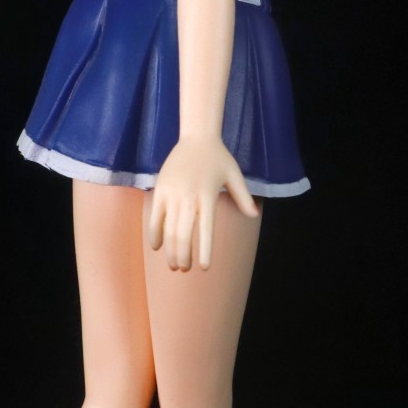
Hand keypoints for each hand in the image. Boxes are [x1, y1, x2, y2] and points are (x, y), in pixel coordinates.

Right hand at [147, 135, 258, 271]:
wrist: (196, 138)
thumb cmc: (218, 157)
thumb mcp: (234, 174)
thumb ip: (243, 196)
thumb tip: (253, 215)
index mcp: (207, 196)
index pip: (205, 229)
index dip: (205, 250)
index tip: (204, 268)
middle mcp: (188, 197)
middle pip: (182, 234)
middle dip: (183, 256)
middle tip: (185, 269)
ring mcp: (171, 194)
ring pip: (168, 229)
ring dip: (170, 250)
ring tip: (174, 264)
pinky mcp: (160, 191)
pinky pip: (154, 218)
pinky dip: (155, 234)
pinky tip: (158, 247)